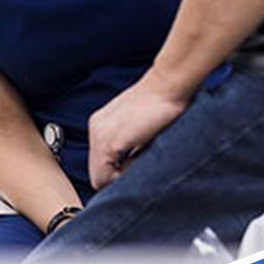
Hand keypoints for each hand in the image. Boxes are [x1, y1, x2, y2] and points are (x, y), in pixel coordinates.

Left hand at [88, 69, 189, 190]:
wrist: (169, 85)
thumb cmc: (163, 103)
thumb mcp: (139, 126)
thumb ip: (129, 145)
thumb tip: (130, 171)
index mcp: (101, 124)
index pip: (102, 163)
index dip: (121, 170)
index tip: (140, 160)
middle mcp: (95, 128)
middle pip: (99, 172)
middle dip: (120, 174)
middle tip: (142, 160)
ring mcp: (98, 135)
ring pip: (100, 179)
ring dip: (123, 176)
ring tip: (143, 157)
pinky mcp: (108, 142)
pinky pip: (105, 178)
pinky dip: (123, 178)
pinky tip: (141, 158)